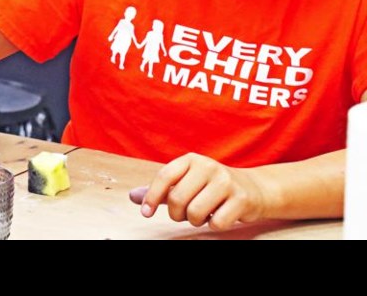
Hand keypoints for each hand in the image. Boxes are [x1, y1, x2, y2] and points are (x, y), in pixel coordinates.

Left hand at [137, 152, 268, 230]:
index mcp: (191, 160)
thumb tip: (132, 196)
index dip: (151, 197)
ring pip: (195, 213)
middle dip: (177, 214)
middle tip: (185, 215)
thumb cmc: (211, 187)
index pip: (164, 177)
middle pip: (177, 199)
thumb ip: (161, 190)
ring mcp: (226, 181)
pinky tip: (220, 215)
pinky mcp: (242, 199)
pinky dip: (214, 225)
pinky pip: (216, 223)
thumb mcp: (186, 182)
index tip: (146, 212)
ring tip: (203, 214)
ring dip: (195, 221)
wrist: (253, 188)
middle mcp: (208, 166)